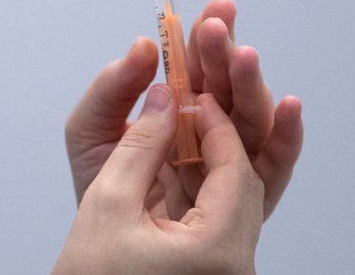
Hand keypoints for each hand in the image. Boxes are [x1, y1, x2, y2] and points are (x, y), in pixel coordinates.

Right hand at [54, 90, 263, 274]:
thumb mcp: (109, 201)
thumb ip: (142, 143)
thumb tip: (165, 97)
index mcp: (216, 250)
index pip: (235, 169)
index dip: (216, 125)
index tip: (192, 97)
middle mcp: (236, 266)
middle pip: (245, 184)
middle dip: (221, 138)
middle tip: (191, 106)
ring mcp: (229, 272)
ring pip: (238, 200)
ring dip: (217, 160)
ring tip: (188, 129)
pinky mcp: (217, 272)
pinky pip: (225, 219)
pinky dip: (210, 186)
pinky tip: (188, 164)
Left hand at [64, 0, 302, 218]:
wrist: (105, 241)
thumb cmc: (102, 186)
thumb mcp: (90, 129)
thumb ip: (112, 88)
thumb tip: (142, 46)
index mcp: (174, 108)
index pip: (194, 67)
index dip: (203, 38)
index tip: (212, 12)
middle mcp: (209, 129)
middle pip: (226, 86)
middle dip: (225, 54)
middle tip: (219, 31)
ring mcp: (230, 161)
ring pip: (250, 116)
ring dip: (251, 83)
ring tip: (244, 58)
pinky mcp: (247, 196)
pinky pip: (273, 165)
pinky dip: (287, 136)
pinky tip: (289, 106)